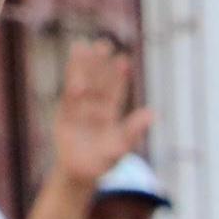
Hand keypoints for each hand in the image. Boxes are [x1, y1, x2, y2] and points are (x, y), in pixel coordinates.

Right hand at [44, 37, 152, 187]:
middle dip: (99, 64)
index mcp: (110, 116)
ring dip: (82, 67)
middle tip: (103, 43)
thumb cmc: (103, 163)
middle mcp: (94, 110)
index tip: (123, 59)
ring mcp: (78, 111)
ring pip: (81, 84)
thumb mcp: (121, 147)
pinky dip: (70, 83)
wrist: (80, 175)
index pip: (115, 92)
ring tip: (82, 46)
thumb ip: (134, 129)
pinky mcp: (64, 116)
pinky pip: (67, 96)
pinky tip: (72, 69)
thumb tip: (154, 113)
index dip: (118, 77)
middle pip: (97, 83)